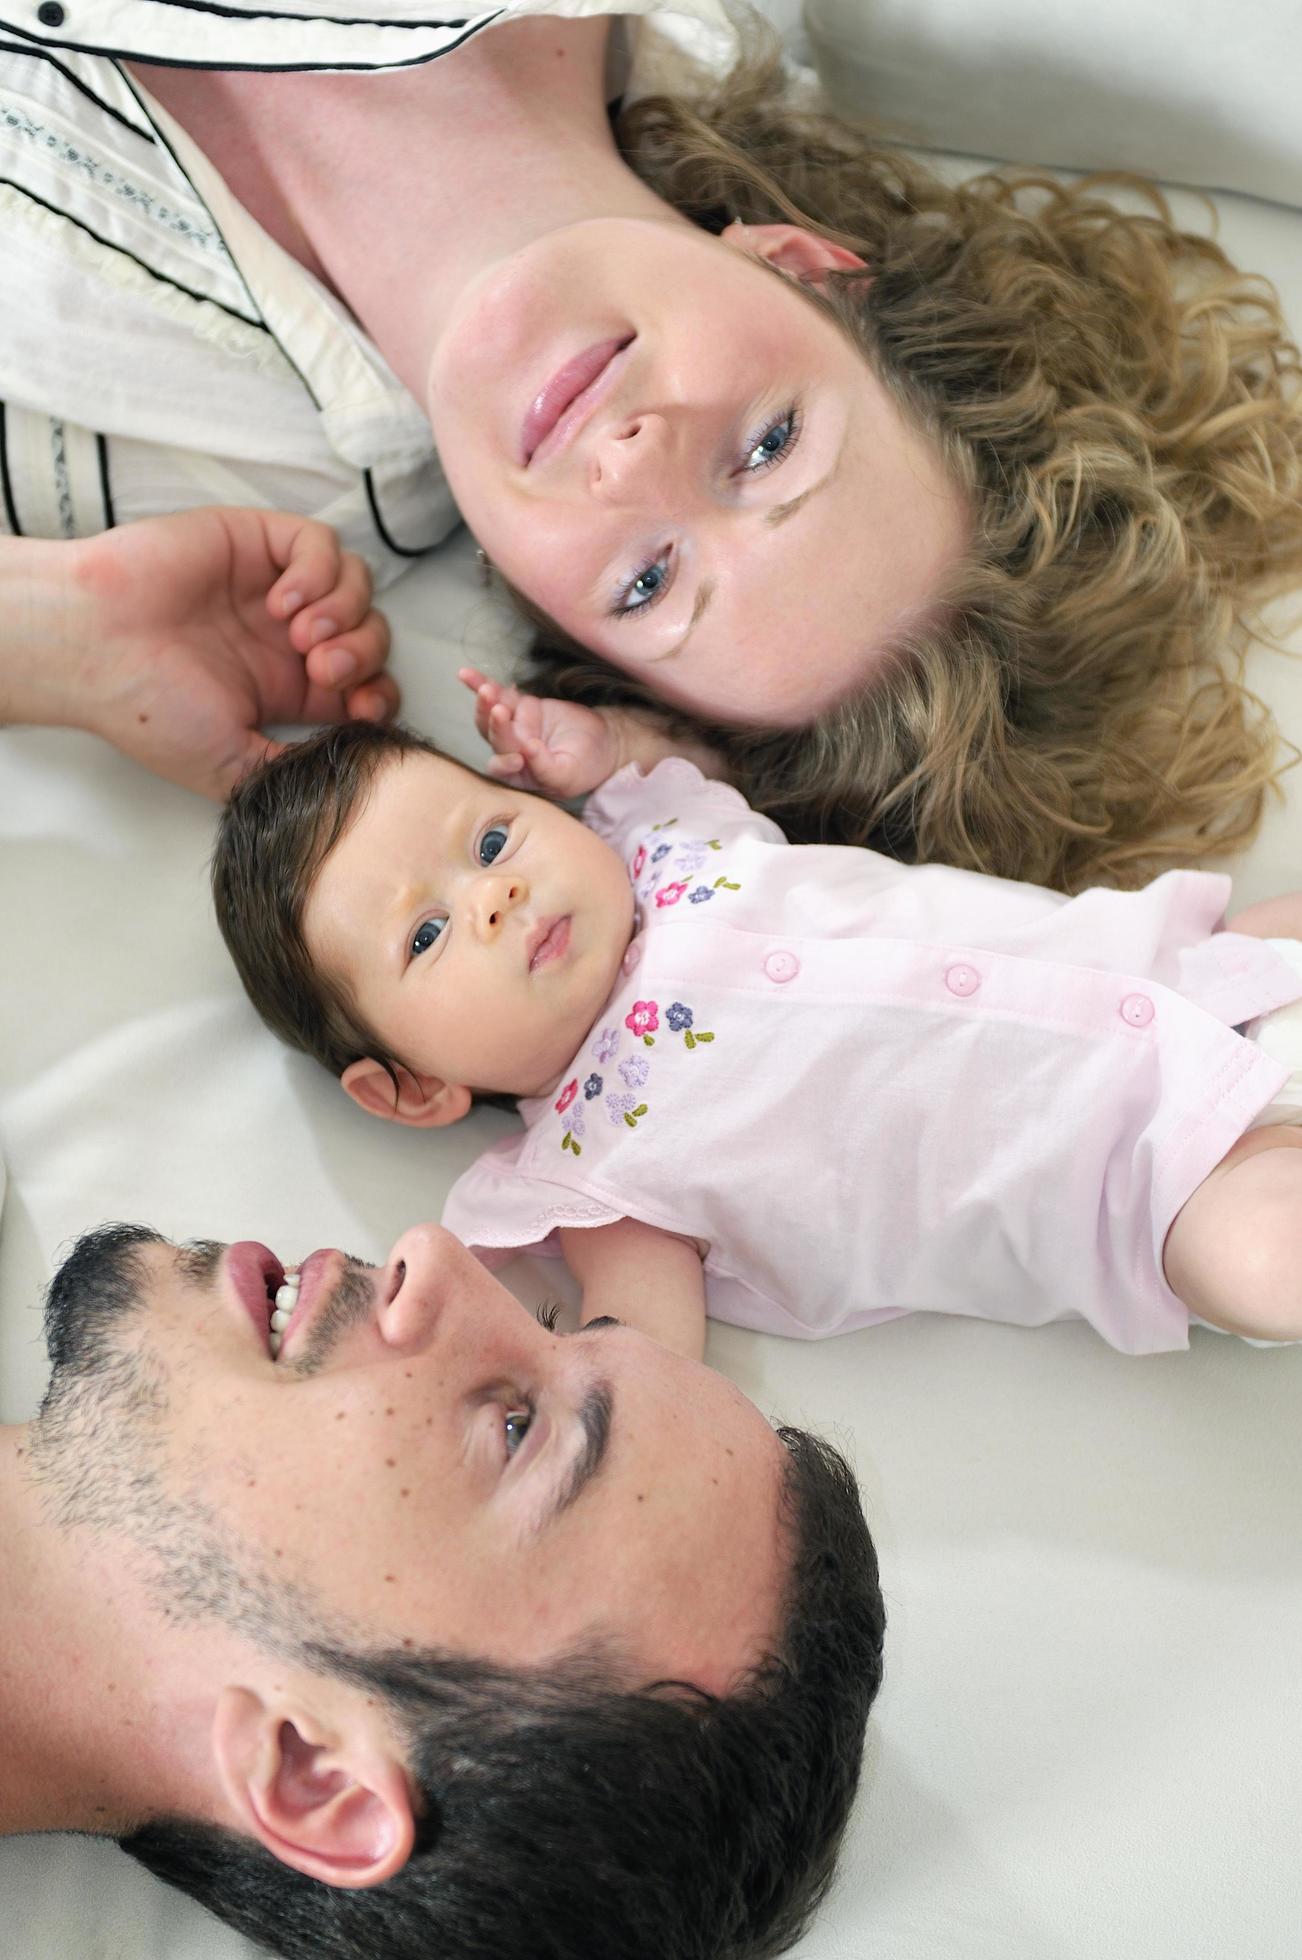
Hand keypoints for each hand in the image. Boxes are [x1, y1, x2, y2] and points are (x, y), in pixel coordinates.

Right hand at [69, 508, 395, 798]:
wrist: (95, 650)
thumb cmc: (150, 708)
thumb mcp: (234, 766)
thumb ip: (295, 771)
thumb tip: (352, 774)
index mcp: (288, 689)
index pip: (368, 685)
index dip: (379, 695)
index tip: (359, 710)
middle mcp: (287, 638)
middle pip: (371, 634)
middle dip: (363, 654)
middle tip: (321, 668)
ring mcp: (274, 587)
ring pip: (358, 585)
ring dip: (346, 612)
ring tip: (301, 634)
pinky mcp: (256, 542)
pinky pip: (321, 544)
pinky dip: (318, 572)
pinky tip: (281, 600)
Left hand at [458, 666, 618, 797]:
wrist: (602, 741)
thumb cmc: (586, 765)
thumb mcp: (570, 773)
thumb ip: (548, 769)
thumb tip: (529, 750)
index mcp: (520, 776)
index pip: (504, 769)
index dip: (505, 763)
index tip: (518, 758)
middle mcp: (511, 753)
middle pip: (496, 740)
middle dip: (496, 726)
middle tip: (500, 712)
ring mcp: (514, 727)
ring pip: (490, 716)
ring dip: (484, 703)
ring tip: (486, 690)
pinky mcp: (519, 706)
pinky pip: (498, 694)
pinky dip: (480, 683)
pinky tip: (466, 674)